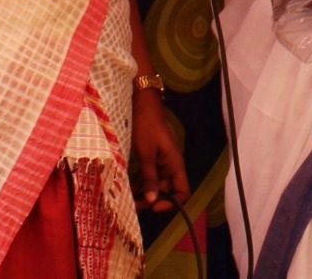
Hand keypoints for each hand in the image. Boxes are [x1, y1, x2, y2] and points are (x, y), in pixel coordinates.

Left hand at [130, 90, 189, 213]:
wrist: (143, 105)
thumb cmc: (147, 126)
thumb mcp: (146, 153)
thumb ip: (149, 177)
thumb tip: (152, 201)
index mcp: (175, 164)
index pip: (183, 191)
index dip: (172, 203)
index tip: (154, 208)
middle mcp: (170, 166)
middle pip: (167, 191)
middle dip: (153, 201)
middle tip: (135, 206)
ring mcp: (161, 162)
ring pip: (156, 185)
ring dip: (145, 194)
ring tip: (129, 200)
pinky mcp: (151, 159)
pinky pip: (149, 176)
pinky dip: (140, 184)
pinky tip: (128, 187)